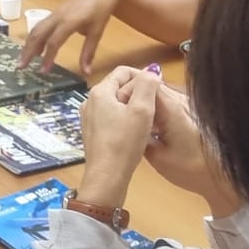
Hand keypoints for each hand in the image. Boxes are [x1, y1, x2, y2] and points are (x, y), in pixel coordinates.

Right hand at [18, 0, 124, 75]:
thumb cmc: (101, 10)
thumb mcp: (97, 33)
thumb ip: (88, 53)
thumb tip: (86, 73)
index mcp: (69, 21)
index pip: (53, 42)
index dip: (47, 57)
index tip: (43, 72)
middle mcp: (57, 16)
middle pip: (37, 34)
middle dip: (28, 51)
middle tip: (21, 67)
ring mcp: (54, 13)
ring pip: (36, 29)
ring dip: (28, 44)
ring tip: (23, 59)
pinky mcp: (54, 12)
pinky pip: (40, 25)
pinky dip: (34, 37)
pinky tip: (35, 47)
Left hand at [74, 67, 157, 207]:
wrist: (107, 176)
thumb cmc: (124, 142)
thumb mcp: (142, 110)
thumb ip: (148, 85)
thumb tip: (151, 71)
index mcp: (100, 92)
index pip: (124, 71)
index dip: (143, 76)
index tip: (158, 90)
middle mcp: (90, 101)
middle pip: (119, 86)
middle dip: (139, 93)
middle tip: (155, 108)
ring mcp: (90, 117)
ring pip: (117, 102)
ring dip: (134, 107)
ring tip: (148, 121)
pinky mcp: (93, 132)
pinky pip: (112, 117)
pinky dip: (125, 119)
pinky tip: (136, 132)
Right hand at [112, 67, 241, 215]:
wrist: (221, 177)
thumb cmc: (189, 169)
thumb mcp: (156, 157)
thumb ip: (139, 134)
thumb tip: (127, 123)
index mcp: (171, 108)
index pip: (144, 84)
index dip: (128, 91)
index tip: (116, 106)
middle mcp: (181, 100)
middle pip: (152, 86)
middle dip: (136, 96)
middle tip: (122, 115)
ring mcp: (188, 104)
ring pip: (160, 93)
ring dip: (146, 103)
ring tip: (134, 121)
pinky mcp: (192, 111)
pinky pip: (169, 102)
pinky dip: (156, 109)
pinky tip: (151, 127)